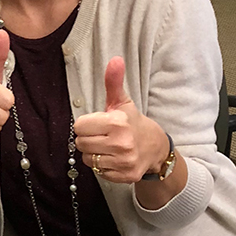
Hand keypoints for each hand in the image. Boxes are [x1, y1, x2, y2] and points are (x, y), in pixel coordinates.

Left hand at [73, 57, 169, 183]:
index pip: (79, 126)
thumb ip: (114, 82)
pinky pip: (98, 172)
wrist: (156, 148)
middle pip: (81, 143)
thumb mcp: (122, 102)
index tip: (97, 124)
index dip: (86, 125)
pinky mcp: (125, 176)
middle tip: (101, 136)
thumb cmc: (133, 123)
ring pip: (88, 159)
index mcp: (117, 122)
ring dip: (93, 153)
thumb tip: (115, 59)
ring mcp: (124, 161)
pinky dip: (102, 166)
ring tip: (106, 146)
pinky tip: (112, 158)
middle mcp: (121, 143)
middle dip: (87, 139)